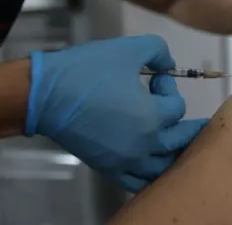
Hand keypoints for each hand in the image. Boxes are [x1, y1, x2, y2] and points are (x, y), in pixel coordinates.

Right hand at [26, 35, 207, 192]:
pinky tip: (153, 164)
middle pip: (179, 141)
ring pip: (163, 166)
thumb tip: (169, 64)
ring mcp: (126, 160)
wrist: (45, 95)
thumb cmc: (87, 70)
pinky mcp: (108, 168)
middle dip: (185, 123)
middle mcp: (144, 145)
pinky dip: (150, 175)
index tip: (156, 77)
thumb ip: (158, 51)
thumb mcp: (128, 49)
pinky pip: (138, 182)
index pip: (177, 108)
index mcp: (151, 117)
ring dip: (173, 152)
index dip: (169, 89)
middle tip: (186, 114)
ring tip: (175, 140)